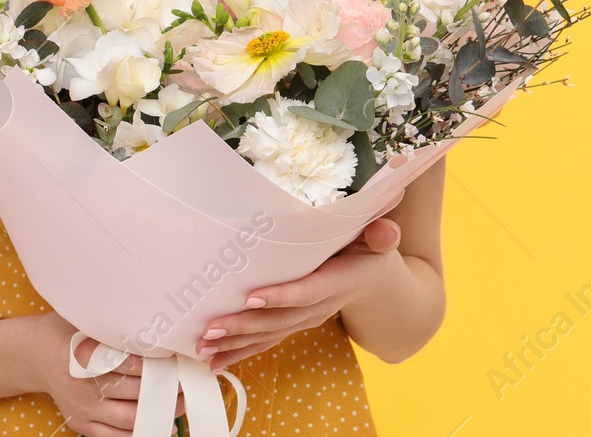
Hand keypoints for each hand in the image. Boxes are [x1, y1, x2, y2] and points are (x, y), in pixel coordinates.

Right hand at [27, 311, 185, 436]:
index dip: (158, 364)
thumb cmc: (66, 331)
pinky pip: (113, 435)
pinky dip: (137, 432)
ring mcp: (81, 409)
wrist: (34, 354)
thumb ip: (113, 322)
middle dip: (164, 389)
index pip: (130, 365)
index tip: (177, 359)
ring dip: (157, 413)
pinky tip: (159, 424)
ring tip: (178, 403)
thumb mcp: (85, 318)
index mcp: (84, 356)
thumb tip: (153, 321)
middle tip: (184, 381)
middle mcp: (82, 386)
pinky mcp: (79, 423)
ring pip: (128, 419)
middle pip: (133, 393)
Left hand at [194, 216, 402, 371]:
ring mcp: (304, 320)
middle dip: (244, 326)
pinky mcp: (292, 325)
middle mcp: (317, 307)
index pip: (306, 293)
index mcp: (336, 283)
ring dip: (236, 342)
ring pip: (268, 335)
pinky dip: (240, 352)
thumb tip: (385, 229)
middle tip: (212, 328)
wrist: (372, 281)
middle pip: (279, 320)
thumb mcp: (380, 241)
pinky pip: (265, 342)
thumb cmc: (369, 252)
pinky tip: (215, 361)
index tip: (251, 297)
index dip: (280, 297)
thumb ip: (381, 236)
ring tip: (205, 346)